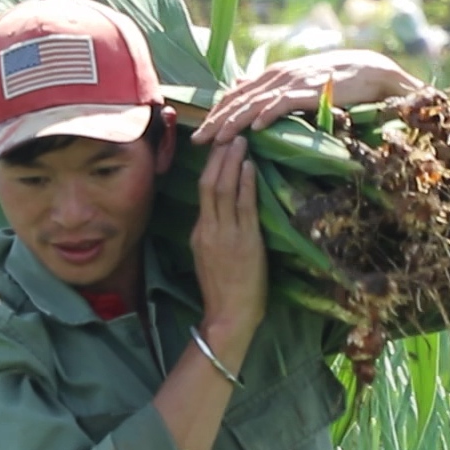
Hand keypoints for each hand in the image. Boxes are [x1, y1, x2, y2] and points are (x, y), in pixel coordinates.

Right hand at [190, 137, 266, 342]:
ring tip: (240, 141)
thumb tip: (219, 216)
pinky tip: (250, 166)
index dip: (211, 167)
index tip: (219, 148)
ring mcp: (225, 234)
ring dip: (232, 162)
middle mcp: (208, 229)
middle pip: (208, 184)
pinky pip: (243, 205)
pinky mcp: (244, 241)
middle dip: (218, 157)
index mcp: (198, 233)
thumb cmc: (224, 292)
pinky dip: (245, 182)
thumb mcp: (208, 259)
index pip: (202, 193)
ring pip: (222, 189)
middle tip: (228, 133)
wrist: (230, 316)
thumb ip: (212, 236)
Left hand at [191, 50, 425, 144]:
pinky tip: (255, 128)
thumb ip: (268, 85)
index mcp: (271, 75)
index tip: (199, 132)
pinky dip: (268, 114)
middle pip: (239, 99)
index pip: (235, 94)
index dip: (216, 112)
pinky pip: (284, 103)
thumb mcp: (295, 80)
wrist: (369, 70)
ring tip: (218, 138)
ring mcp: (292, 82)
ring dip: (235, 121)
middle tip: (197, 140)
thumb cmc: (333, 80)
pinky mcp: (309, 90)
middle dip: (216, 120)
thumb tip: (238, 84)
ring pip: (255, 102)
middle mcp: (277, 75)